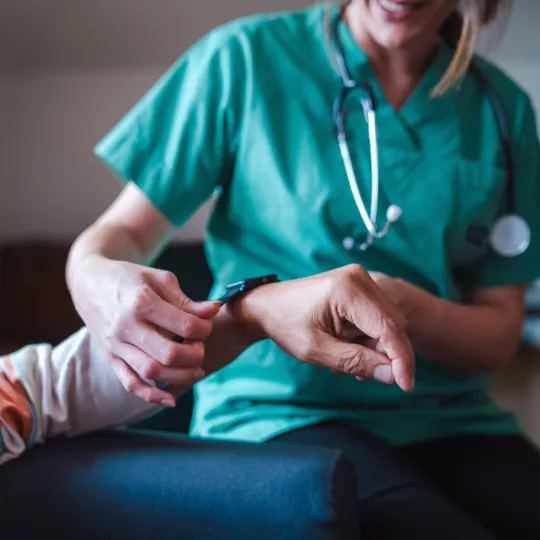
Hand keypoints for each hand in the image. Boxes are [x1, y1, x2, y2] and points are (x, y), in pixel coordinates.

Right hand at [69, 255, 219, 405]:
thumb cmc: (130, 278)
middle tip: (201, 347)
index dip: (204, 328)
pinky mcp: (110, 358)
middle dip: (195, 355)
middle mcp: (126, 327)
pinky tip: (171, 399)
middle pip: (169, 353)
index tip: (207, 325)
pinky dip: (151, 395)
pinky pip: (130, 383)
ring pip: (151, 372)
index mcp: (141, 302)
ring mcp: (116, 345)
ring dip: (180, 376)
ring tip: (196, 370)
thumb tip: (215, 309)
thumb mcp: (159, 279)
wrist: (90, 282)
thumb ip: (186, 300)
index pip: (184, 325)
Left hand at [231, 265, 414, 390]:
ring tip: (344, 355)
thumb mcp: (316, 350)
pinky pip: (378, 317)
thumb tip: (393, 376)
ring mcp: (361, 279)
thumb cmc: (286, 325)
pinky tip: (348, 345)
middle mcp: (360, 277)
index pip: (389, 327)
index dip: (402, 359)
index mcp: (348, 289)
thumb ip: (355, 361)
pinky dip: (369, 337)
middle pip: (393, 324)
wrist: (268, 305)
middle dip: (386, 354)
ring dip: (375, 346)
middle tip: (359, 373)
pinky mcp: (359, 285)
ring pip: (388, 322)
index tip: (406, 387)